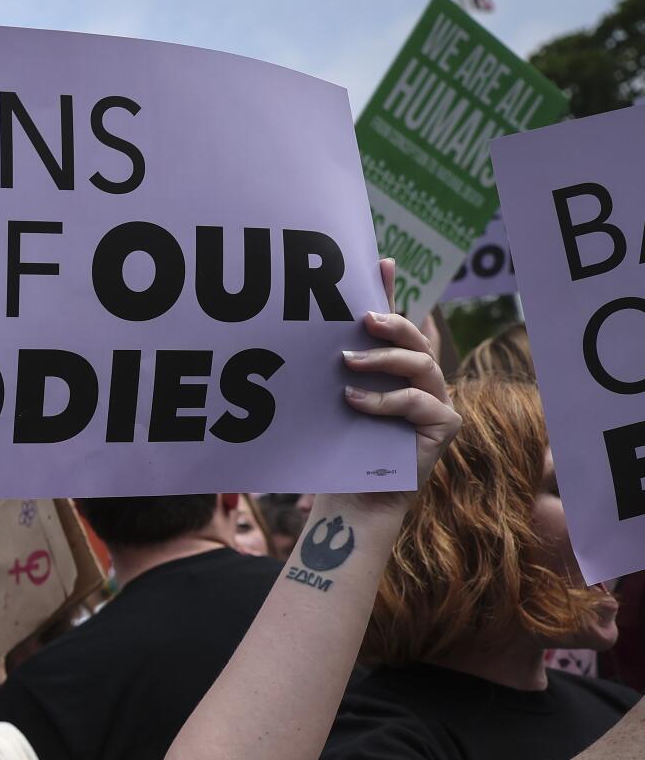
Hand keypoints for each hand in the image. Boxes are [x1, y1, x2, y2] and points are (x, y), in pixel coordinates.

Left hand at [340, 258, 461, 487]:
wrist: (350, 496)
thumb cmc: (341, 448)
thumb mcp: (334, 401)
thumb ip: (338, 370)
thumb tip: (316, 336)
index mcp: (400, 370)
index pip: (398, 325)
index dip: (392, 292)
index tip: (381, 263)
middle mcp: (424, 381)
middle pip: (417, 339)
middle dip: (392, 324)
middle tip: (363, 319)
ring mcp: (438, 401)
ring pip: (422, 365)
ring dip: (385, 359)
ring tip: (349, 362)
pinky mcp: (444, 426)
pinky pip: (419, 402)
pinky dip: (385, 399)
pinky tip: (354, 400)